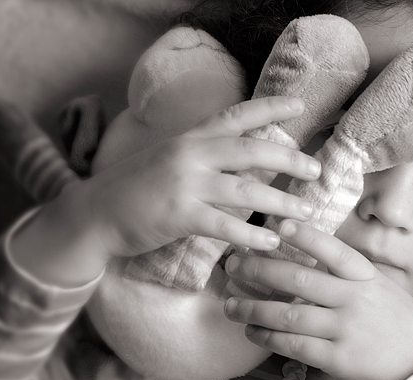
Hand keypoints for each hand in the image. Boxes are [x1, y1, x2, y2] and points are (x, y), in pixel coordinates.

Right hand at [11, 96, 319, 285]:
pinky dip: (252, 234)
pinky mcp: (180, 214)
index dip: (270, 107)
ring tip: (306, 212)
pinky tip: (272, 242)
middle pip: (252, 150)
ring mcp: (186, 183)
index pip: (237, 115)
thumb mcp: (171, 157)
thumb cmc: (137, 187)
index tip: (301, 104)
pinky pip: (226, 224)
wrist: (95, 212)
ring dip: (281, 201)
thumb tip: (248, 156)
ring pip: (247, 190)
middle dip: (289, 159)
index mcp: (191, 138)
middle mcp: (191, 154)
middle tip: (317, 170)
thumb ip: (206, 153)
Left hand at [223, 219, 412, 379]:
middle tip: (234, 264)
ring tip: (230, 305)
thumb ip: (353, 278)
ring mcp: (346, 329)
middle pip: (299, 279)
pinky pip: (294, 345)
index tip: (277, 225)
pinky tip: (252, 332)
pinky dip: (268, 337)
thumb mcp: (385, 291)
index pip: (333, 251)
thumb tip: (314, 264)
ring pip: (289, 313)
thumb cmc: (403, 327)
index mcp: (368, 279)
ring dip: (254, 308)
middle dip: (261, 269)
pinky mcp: (338, 359)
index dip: (304, 236)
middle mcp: (355, 299)